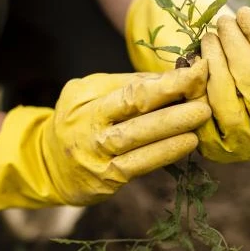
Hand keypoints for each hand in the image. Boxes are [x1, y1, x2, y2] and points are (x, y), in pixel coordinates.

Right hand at [0, 63, 210, 213]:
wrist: (45, 165)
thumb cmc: (78, 121)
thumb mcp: (90, 94)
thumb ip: (126, 85)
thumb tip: (172, 75)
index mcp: (86, 100)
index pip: (130, 88)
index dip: (166, 81)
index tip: (197, 70)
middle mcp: (89, 127)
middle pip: (134, 110)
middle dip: (172, 100)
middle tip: (204, 94)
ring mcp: (96, 155)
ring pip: (137, 139)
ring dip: (173, 127)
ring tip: (201, 116)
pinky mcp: (106, 180)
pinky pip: (140, 165)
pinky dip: (165, 153)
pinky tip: (187, 144)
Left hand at [125, 0, 249, 161]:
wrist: (231, 98)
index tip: (244, 13)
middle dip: (236, 48)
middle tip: (223, 22)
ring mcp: (245, 148)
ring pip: (227, 103)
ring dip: (215, 63)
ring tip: (210, 37)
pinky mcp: (215, 151)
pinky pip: (202, 114)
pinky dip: (197, 86)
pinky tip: (196, 61)